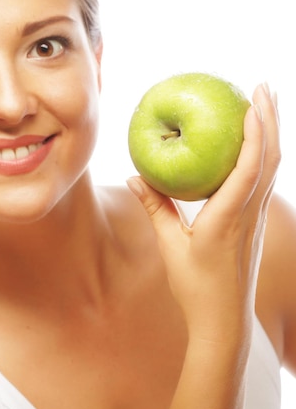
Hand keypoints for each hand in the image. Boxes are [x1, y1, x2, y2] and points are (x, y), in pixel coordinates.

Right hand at [127, 83, 280, 344]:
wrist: (225, 322)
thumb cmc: (195, 288)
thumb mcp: (170, 247)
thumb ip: (155, 209)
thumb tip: (135, 178)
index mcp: (228, 219)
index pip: (249, 168)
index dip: (255, 132)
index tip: (253, 101)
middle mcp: (250, 215)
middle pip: (271, 159)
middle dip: (271, 119)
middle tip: (264, 86)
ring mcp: (257, 219)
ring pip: (272, 168)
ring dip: (272, 133)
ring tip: (265, 104)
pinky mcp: (255, 223)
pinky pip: (264, 181)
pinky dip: (263, 154)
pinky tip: (254, 143)